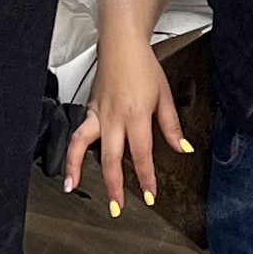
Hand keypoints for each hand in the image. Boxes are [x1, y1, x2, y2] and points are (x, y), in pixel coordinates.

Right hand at [61, 51, 189, 215]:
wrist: (122, 45)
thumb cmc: (143, 66)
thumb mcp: (164, 96)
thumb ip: (171, 126)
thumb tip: (183, 148)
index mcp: (136, 116)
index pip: (141, 155)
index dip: (146, 178)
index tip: (149, 195)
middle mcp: (113, 118)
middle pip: (111, 158)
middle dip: (114, 186)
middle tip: (116, 208)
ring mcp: (97, 114)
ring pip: (82, 146)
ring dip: (76, 168)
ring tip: (72, 188)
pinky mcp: (88, 110)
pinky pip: (77, 134)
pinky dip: (70, 151)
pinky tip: (69, 165)